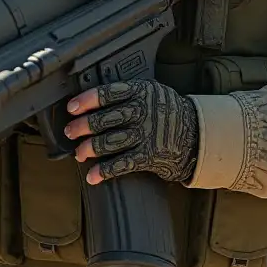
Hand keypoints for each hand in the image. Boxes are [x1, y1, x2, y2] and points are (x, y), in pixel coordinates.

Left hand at [64, 79, 198, 184]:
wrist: (196, 134)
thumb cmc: (168, 112)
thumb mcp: (153, 92)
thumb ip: (128, 93)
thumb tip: (93, 102)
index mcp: (141, 91)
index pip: (107, 93)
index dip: (86, 100)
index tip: (72, 108)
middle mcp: (142, 111)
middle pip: (105, 119)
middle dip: (82, 127)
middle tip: (70, 132)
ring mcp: (146, 134)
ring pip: (109, 142)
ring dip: (89, 149)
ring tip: (79, 153)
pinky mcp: (149, 155)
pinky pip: (122, 164)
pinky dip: (104, 171)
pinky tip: (93, 176)